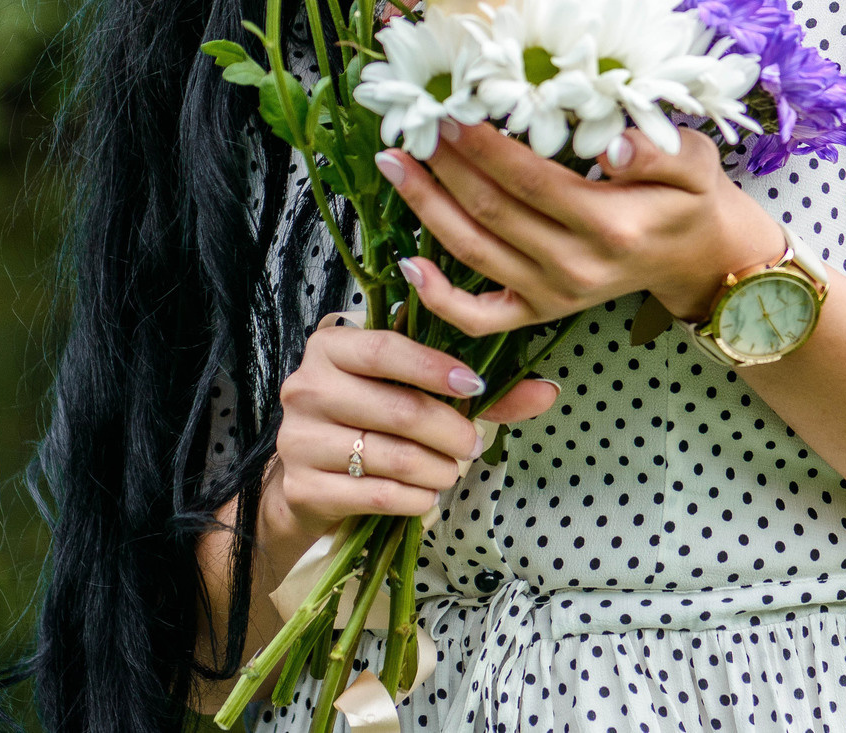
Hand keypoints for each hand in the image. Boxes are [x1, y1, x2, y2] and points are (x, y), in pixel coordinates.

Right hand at [265, 317, 557, 537]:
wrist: (313, 479)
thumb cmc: (373, 422)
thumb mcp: (414, 392)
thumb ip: (476, 390)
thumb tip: (547, 391)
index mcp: (331, 347)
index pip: (386, 349)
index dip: (435, 368)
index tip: (475, 386)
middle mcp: (306, 386)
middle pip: (396, 408)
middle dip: (448, 430)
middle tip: (472, 445)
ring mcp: (298, 438)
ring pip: (389, 454)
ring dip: (436, 469)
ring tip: (452, 471)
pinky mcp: (303, 486)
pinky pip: (376, 494)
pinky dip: (414, 498)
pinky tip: (428, 496)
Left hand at [378, 121, 783, 333]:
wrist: (700, 256)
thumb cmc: (691, 197)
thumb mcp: (692, 162)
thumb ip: (654, 153)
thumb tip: (611, 147)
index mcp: (611, 225)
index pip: (530, 180)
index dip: (485, 147)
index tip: (451, 112)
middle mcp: (575, 266)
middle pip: (492, 212)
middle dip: (445, 167)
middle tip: (411, 127)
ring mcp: (555, 294)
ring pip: (474, 253)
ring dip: (427, 208)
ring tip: (395, 165)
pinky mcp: (543, 312)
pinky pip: (480, 318)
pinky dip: (438, 298)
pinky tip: (407, 262)